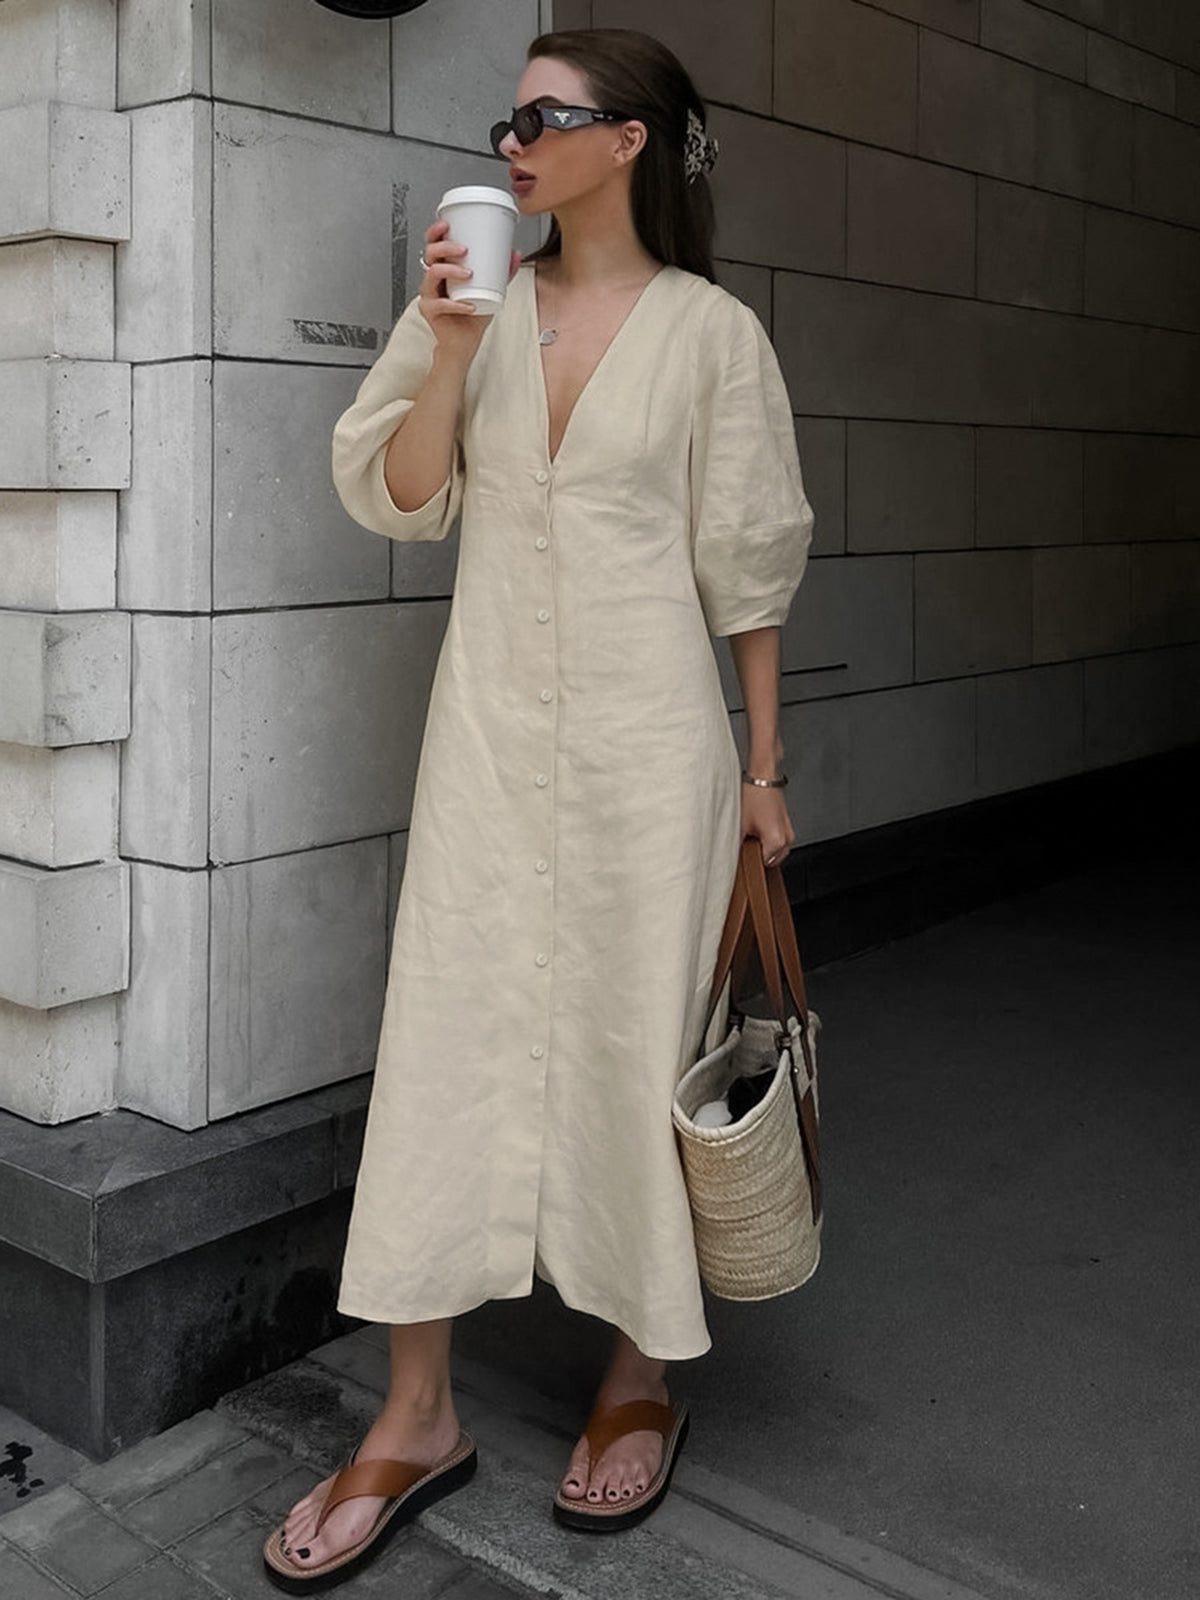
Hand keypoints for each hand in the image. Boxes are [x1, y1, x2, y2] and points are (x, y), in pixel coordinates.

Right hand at [418, 220, 521, 358]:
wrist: (465, 342)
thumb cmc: (473, 315)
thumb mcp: (491, 290)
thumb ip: (502, 273)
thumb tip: (515, 254)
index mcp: (443, 269)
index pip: (434, 245)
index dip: (436, 232)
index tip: (447, 225)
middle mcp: (432, 279)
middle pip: (429, 254)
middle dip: (445, 247)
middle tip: (464, 249)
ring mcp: (428, 295)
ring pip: (432, 275)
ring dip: (451, 270)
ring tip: (469, 274)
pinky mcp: (429, 312)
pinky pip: (440, 304)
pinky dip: (456, 304)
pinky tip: (469, 306)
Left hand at [741, 784, 794, 867]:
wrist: (763, 778)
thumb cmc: (754, 796)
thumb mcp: (741, 824)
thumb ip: (739, 844)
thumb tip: (735, 854)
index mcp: (776, 841)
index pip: (764, 863)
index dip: (752, 859)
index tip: (744, 854)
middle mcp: (786, 838)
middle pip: (773, 859)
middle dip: (760, 854)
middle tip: (747, 844)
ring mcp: (788, 831)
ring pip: (777, 850)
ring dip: (766, 846)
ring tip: (753, 834)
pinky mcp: (787, 824)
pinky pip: (779, 839)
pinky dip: (770, 838)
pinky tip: (759, 828)